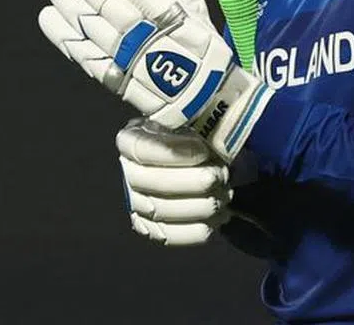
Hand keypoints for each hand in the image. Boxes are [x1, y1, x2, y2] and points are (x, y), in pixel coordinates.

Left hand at [39, 0, 272, 161]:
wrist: (210, 103)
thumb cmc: (208, 54)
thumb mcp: (201, 13)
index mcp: (171, 15)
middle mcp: (146, 35)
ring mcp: (126, 59)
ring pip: (91, 25)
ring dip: (68, 0)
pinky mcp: (113, 79)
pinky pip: (83, 54)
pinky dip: (62, 35)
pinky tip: (48, 15)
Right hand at [117, 118, 229, 246]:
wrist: (202, 161)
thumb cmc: (197, 136)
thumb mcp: (191, 119)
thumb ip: (190, 116)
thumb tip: (204, 118)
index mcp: (132, 140)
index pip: (142, 149)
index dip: (173, 152)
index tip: (203, 150)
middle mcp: (129, 173)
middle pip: (153, 183)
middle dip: (193, 182)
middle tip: (221, 175)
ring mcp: (137, 204)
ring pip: (162, 212)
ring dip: (201, 204)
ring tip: (225, 193)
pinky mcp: (151, 228)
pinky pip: (170, 237)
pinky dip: (198, 229)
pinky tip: (219, 215)